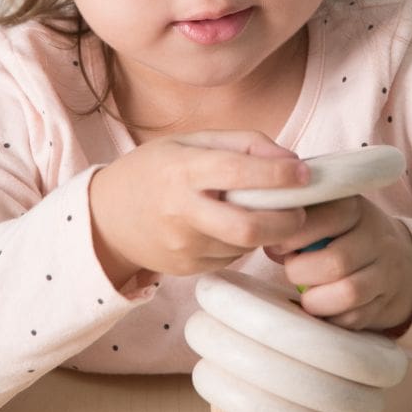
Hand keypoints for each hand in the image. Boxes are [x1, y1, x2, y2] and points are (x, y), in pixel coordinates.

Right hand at [89, 131, 309, 284]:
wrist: (106, 217)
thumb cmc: (155, 169)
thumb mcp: (191, 141)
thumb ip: (244, 143)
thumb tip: (292, 161)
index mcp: (182, 170)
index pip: (238, 173)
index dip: (278, 176)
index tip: (305, 174)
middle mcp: (181, 211)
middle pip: (248, 227)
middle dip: (286, 221)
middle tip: (301, 210)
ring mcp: (183, 246)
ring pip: (245, 245)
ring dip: (267, 232)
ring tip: (266, 213)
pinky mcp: (187, 269)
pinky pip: (231, 257)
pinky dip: (245, 243)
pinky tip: (235, 226)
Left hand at [264, 196, 411, 334]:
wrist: (399, 260)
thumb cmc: (343, 233)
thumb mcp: (326, 213)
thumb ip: (297, 219)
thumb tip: (265, 238)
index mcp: (355, 207)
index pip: (325, 218)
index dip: (293, 236)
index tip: (276, 246)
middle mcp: (376, 236)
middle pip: (336, 261)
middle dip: (301, 272)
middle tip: (291, 271)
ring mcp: (386, 271)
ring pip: (349, 292)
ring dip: (316, 300)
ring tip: (305, 295)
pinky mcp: (387, 302)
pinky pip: (355, 318)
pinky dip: (331, 317)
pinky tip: (323, 307)